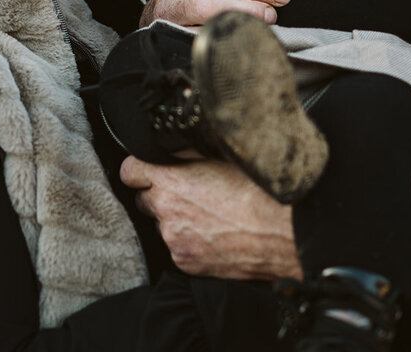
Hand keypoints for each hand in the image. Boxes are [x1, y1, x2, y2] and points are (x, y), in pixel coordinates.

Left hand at [120, 156, 301, 279]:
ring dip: (175, 218)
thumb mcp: (223, 156)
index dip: (139, 168)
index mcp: (171, 181)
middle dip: (160, 194)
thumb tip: (172, 149)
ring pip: (162, 224)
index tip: (148, 169)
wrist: (281, 233)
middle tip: (189, 191)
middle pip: (144, 199)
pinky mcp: (184, 262)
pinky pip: (176, 246)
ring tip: (208, 215)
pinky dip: (188, 240)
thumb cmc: (259, 191)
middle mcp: (166, 211)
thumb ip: (189, 154)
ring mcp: (173, 240)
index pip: (129, 171)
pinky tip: (213, 233)